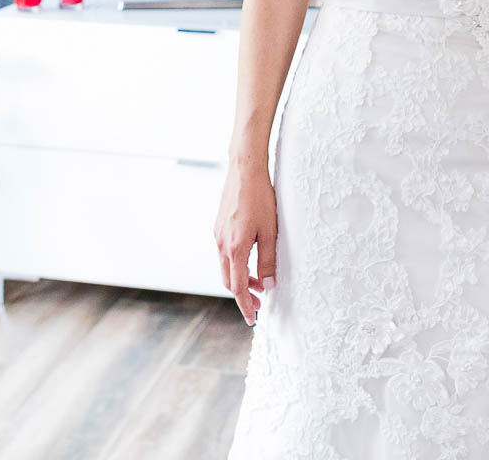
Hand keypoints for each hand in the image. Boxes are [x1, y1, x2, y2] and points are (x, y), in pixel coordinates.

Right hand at [214, 159, 276, 326]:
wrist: (244, 169)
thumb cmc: (260, 198)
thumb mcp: (271, 231)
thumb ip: (268, 260)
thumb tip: (269, 285)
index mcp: (235, 248)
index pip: (238, 287)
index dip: (245, 306)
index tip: (253, 319)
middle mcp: (221, 244)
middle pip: (228, 281)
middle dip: (243, 295)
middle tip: (259, 303)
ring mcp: (217, 235)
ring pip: (225, 268)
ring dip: (240, 279)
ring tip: (258, 283)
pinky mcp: (218, 227)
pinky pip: (224, 254)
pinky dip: (235, 265)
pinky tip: (248, 261)